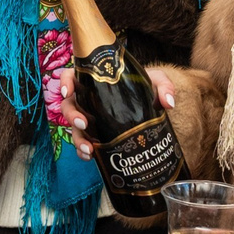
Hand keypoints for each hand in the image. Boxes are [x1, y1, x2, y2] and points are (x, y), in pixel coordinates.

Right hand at [52, 63, 177, 152]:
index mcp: (95, 81)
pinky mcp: (96, 135)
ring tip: (90, 149)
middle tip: (85, 123)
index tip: (69, 92)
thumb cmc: (145, 86)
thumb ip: (163, 85)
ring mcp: (90, 118)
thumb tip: (168, 103)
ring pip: (74, 128)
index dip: (65, 83)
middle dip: (71, 116)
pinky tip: (91, 157)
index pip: (71, 76)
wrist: (149, 104)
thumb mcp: (155, 79)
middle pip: (68, 106)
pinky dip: (83, 151)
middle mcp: (88, 100)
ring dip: (78, 139)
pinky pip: (83, 144)